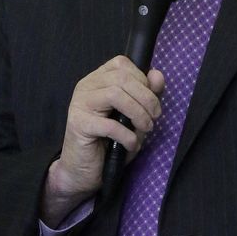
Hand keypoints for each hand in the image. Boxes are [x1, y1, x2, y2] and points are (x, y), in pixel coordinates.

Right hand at [40, 57, 163, 225]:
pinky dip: (127, 135)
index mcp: (97, 79)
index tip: (151, 100)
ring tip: (146, 129)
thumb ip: (146, 95)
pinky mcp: (79, 124)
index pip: (121, 64)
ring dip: (138, 113)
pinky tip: (132, 145)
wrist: (81, 171)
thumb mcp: (134, 116)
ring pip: (115, 94)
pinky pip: (109, 124)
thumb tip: (157, 76)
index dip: (142, 79)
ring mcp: (79, 103)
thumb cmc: (109, 142)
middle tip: (154, 117)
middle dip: (146, 97)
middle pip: (121, 78)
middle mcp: (86, 86)